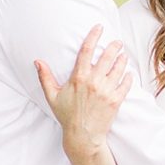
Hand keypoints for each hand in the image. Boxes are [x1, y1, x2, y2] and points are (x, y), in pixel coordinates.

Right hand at [35, 26, 130, 164]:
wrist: (83, 136)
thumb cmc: (67, 115)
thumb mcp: (52, 96)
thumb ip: (45, 77)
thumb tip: (37, 61)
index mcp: (78, 77)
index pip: (87, 50)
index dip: (94, 36)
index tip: (99, 27)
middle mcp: (94, 82)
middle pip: (107, 56)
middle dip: (114, 46)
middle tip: (117, 42)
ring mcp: (106, 91)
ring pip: (119, 68)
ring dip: (122, 59)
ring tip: (123, 55)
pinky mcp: (116, 100)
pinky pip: (126, 83)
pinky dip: (128, 76)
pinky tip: (128, 73)